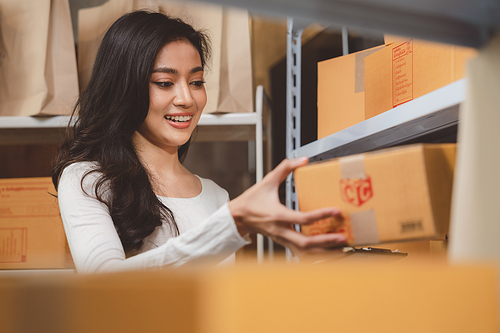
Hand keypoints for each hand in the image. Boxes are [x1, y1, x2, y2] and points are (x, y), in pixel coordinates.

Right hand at [228, 157, 346, 254]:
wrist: (238, 218)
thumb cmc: (252, 201)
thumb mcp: (267, 181)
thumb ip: (285, 168)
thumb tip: (303, 159)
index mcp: (278, 215)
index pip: (302, 219)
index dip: (320, 215)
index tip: (335, 211)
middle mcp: (281, 231)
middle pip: (305, 243)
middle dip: (326, 242)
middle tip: (343, 238)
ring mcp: (282, 240)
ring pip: (304, 253)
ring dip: (323, 254)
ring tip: (341, 252)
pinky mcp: (284, 244)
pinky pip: (301, 255)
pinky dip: (315, 257)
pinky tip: (327, 256)